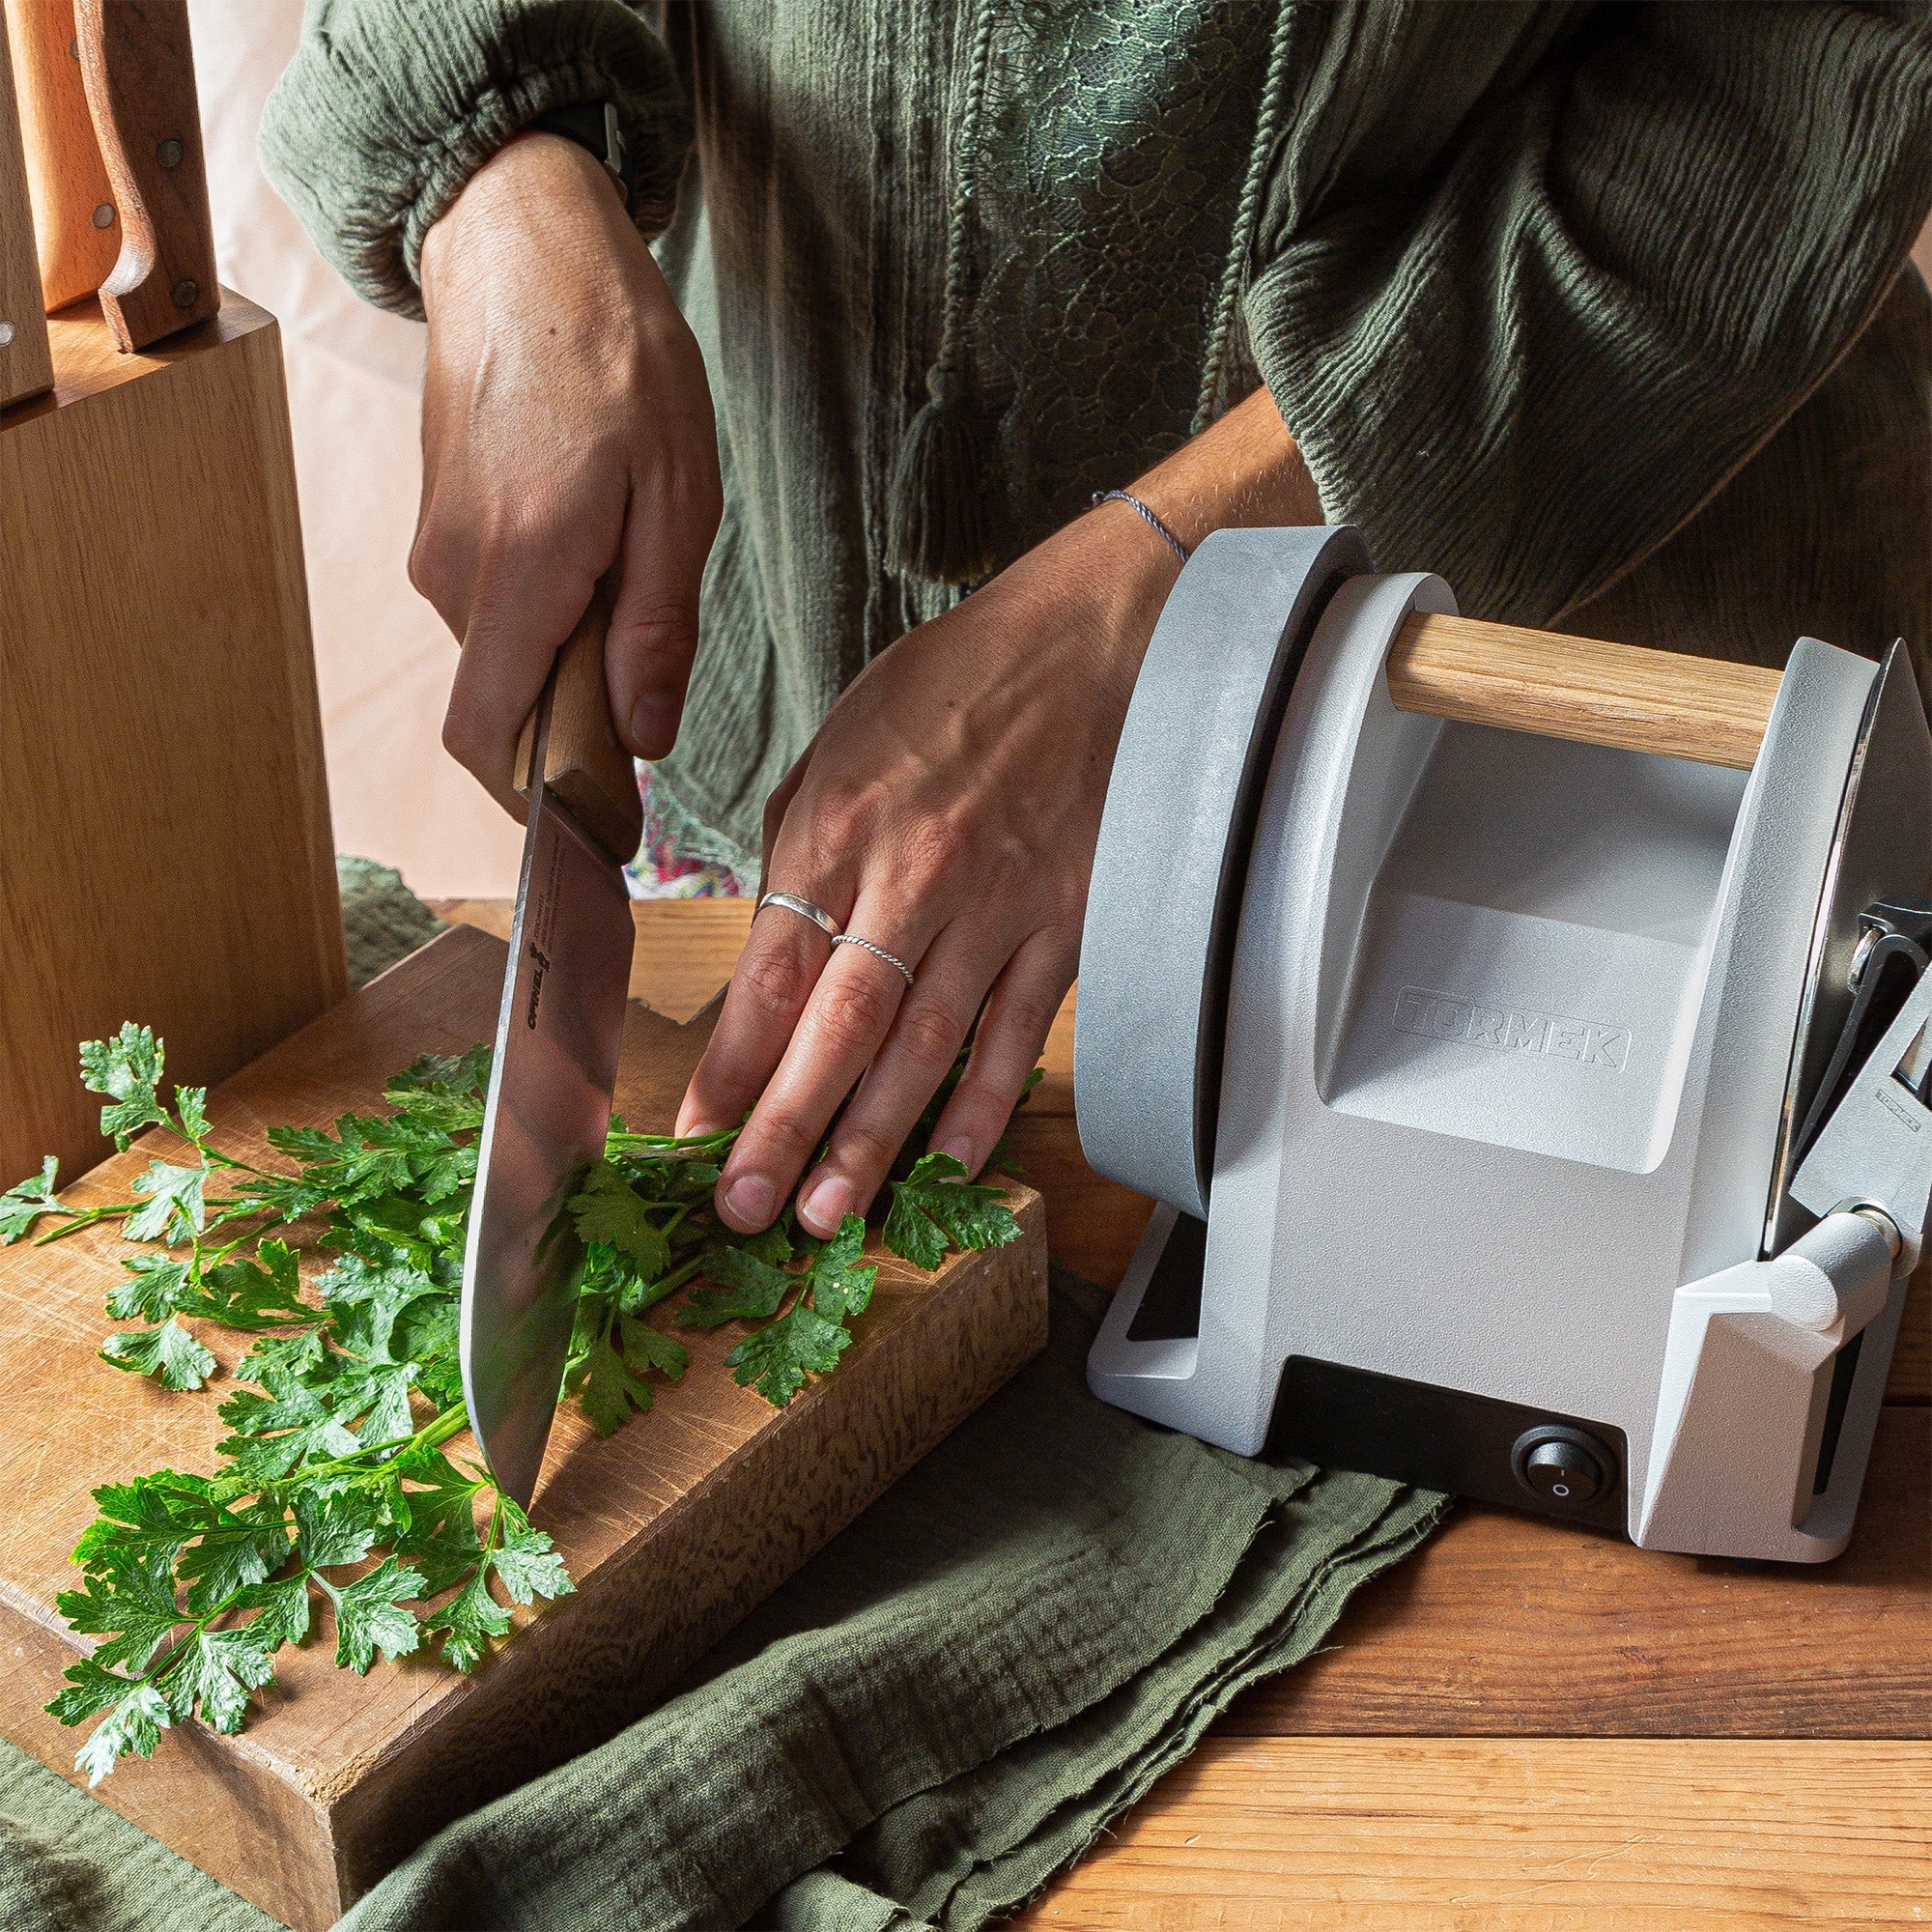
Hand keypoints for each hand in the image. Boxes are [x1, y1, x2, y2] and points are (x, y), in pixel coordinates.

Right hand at [412, 133, 721, 812]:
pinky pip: (493, 608)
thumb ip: (655, 628)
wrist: (523, 247)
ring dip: (566, 656)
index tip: (608, 810)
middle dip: (573, 721)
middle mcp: (456, 575)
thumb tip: (640, 738)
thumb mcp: (678, 497)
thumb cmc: (616, 358)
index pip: (489, 740)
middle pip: (505, 706)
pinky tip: (596, 549)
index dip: (541, 795)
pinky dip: (546, 612)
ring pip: (504, 656)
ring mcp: (437, 550)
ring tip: (629, 580)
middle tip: (648, 675)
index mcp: (520, 574)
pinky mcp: (440, 526)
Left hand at [675, 509, 1177, 1238]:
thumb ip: (800, 850)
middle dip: (784, 1129)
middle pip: (838, 1027)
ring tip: (828, 1212)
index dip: (729, 1067)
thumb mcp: (841, 742)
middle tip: (744, 1208)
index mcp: (839, 825)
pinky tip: (952, 1159)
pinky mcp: (1067, 923)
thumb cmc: (957, 685)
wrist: (1088, 641)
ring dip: (873, 1139)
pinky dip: (986, 1102)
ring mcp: (997, 905)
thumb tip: (771, 950)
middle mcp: (913, 874)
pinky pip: (1018, 1030)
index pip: (771, 973)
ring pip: (925, 1047)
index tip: (694, 1136)